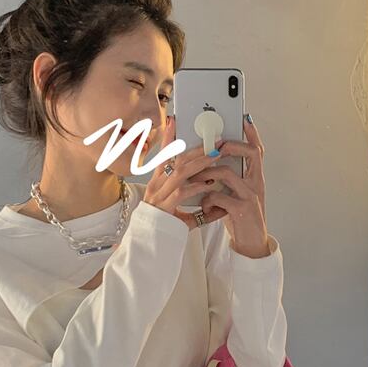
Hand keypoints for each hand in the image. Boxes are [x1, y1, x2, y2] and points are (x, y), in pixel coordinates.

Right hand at [142, 116, 229, 231]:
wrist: (150, 246)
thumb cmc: (166, 228)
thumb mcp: (183, 214)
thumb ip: (198, 207)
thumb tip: (218, 204)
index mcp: (158, 183)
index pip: (164, 155)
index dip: (169, 137)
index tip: (176, 120)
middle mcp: (157, 185)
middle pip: (177, 159)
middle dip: (198, 148)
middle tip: (216, 140)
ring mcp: (159, 195)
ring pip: (181, 172)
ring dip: (201, 162)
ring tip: (217, 154)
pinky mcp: (165, 206)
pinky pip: (183, 192)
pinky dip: (198, 185)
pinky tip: (210, 181)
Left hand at [196, 115, 269, 253]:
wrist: (251, 245)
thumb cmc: (240, 219)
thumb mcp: (236, 195)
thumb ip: (228, 180)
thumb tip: (209, 165)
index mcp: (255, 179)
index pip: (257, 151)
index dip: (252, 134)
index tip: (244, 118)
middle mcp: (256, 184)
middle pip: (250, 153)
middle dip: (230, 145)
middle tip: (214, 145)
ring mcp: (250, 196)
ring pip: (228, 173)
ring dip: (208, 173)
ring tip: (198, 180)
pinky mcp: (242, 210)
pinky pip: (220, 196)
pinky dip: (208, 199)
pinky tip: (205, 207)